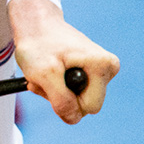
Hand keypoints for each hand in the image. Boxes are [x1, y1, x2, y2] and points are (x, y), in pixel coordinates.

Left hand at [10, 0, 118, 122]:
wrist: (34, 25)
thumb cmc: (38, 45)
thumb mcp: (43, 73)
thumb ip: (60, 99)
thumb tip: (73, 118)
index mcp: (104, 66)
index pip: (89, 107)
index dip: (66, 100)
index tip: (52, 80)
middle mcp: (108, 68)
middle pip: (84, 105)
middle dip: (60, 96)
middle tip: (46, 75)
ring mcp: (100, 70)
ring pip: (76, 99)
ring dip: (55, 91)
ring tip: (47, 70)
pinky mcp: (90, 72)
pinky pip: (72, 92)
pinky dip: (55, 85)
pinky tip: (50, 70)